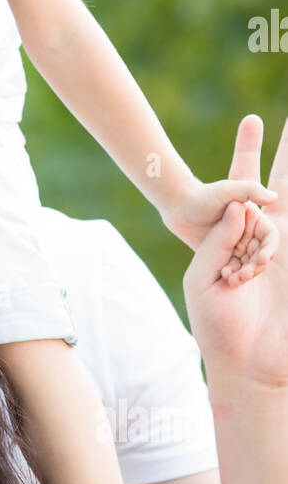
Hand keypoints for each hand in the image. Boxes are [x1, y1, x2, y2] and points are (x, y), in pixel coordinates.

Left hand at [161, 135, 276, 275]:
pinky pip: (234, 269)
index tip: (262, 260)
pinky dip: (233, 275)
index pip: (270, 237)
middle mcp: (248, 232)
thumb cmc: (203, 196)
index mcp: (254, 218)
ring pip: (249, 264)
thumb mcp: (227, 189)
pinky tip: (225, 279)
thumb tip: (273, 198)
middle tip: (245, 276)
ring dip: (245, 273)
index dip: (269, 249)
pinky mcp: (225, 255)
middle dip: (256, 266)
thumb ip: (251, 190)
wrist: (179, 208)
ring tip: (233, 280)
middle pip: (261, 253)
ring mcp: (237, 245)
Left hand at [183, 114, 287, 386]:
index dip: (251, 150)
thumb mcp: (203, 277)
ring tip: (273, 187)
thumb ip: (220, 241)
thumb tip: (244, 207)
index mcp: (239, 231)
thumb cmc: (216, 324)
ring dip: (283, 187)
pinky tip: (276, 235)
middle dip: (287, 154)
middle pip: (282, 184)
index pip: (247, 183)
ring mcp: (285, 250)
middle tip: (285, 123)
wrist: (244, 364)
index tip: (255, 119)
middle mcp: (270, 234)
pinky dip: (279, 234)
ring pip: (285, 209)